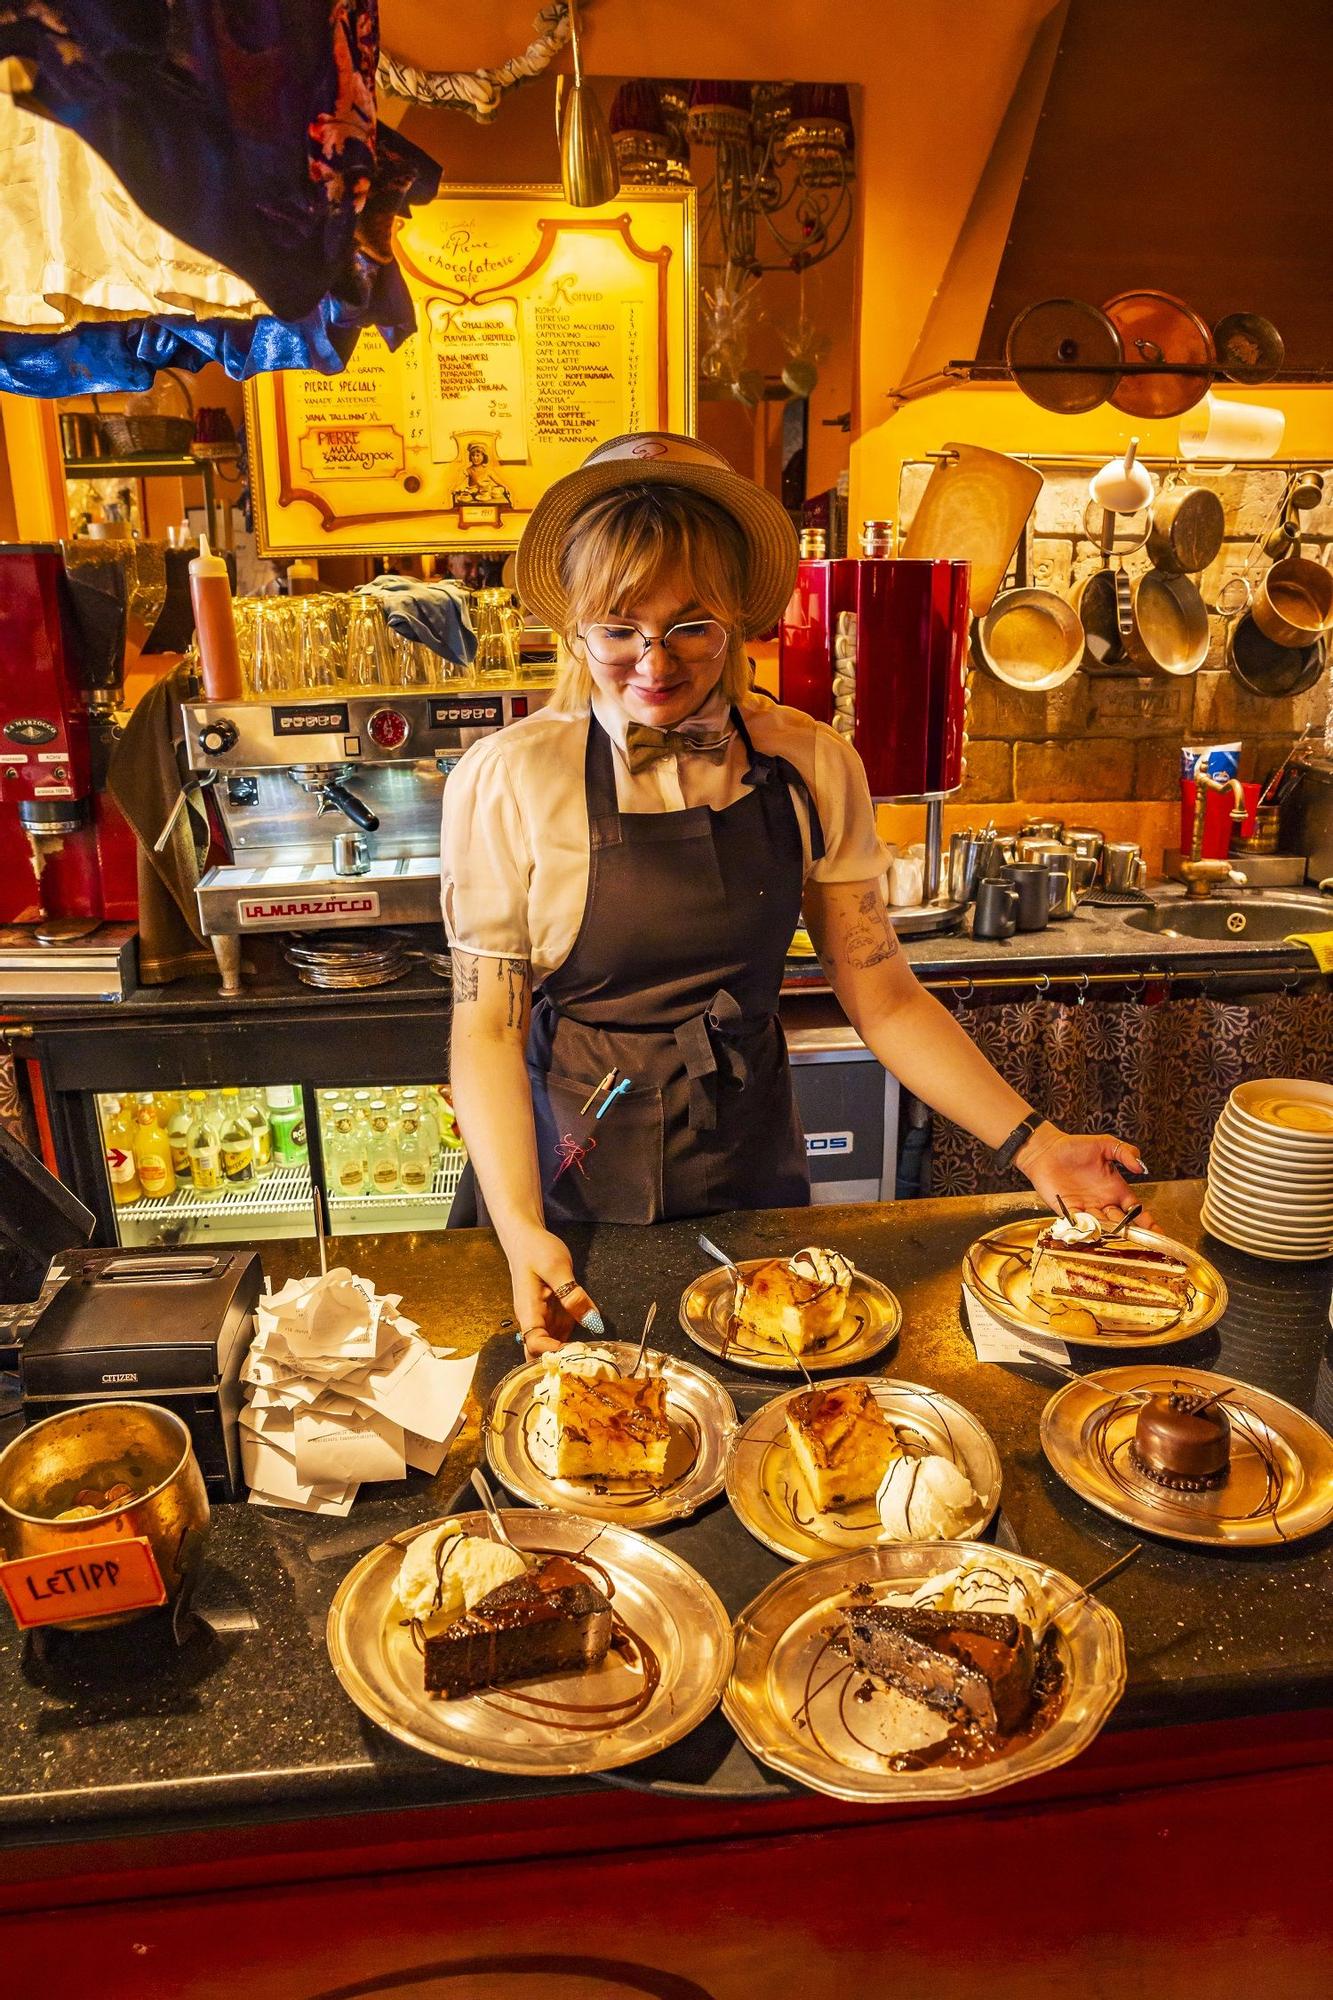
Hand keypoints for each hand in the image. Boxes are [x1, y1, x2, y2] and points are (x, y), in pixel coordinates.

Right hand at [506, 1226, 603, 1360]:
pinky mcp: (554, 1316)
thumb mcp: (557, 1267)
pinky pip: (563, 1337)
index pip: (535, 1345)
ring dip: (570, 1357)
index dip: (553, 1353)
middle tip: (587, 1364)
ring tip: (595, 1360)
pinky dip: (575, 1345)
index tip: (576, 1354)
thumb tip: (591, 1321)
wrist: (527, 1239)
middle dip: (560, 1364)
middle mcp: (534, 1322)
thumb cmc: (536, 1250)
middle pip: (540, 1356)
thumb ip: (572, 1294)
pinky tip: (592, 1346)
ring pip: (553, 1350)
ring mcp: (544, 1321)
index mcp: (529, 1312)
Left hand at [1014, 1123, 1157, 1232]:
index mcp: (1115, 1188)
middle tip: (1138, 1239)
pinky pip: (1081, 1224)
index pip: (1135, 1210)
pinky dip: (1088, 1229)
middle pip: (1122, 1223)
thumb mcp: (1105, 1144)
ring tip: (1118, 1236)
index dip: (1147, 1222)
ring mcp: (1086, 1208)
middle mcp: (1103, 1201)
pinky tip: (1095, 1233)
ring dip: (1110, 1232)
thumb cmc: (1075, 1147)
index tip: (1159, 1233)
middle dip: (1130, 1232)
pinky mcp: (1068, 1211)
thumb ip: (1125, 1152)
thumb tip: (1141, 1166)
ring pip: (1103, 1226)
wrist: (1046, 1151)